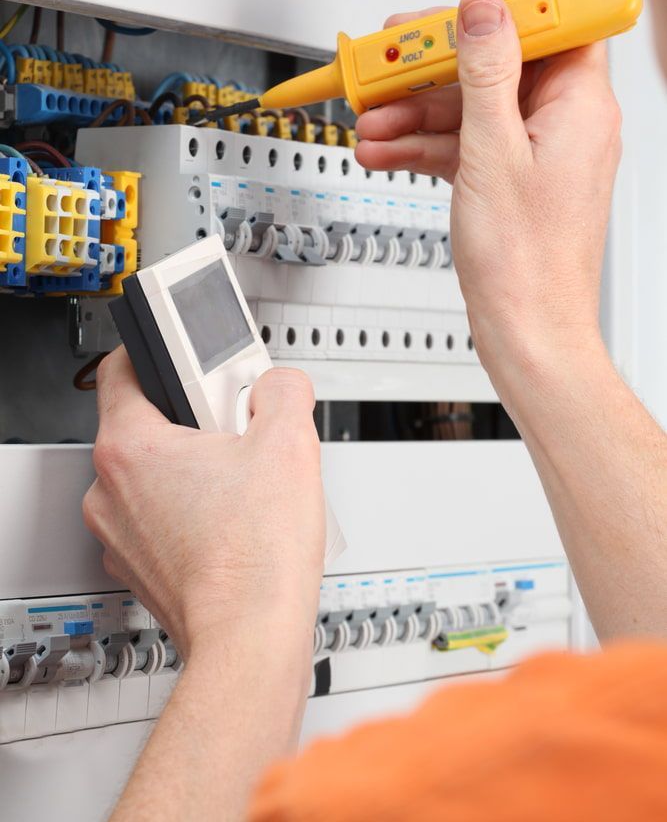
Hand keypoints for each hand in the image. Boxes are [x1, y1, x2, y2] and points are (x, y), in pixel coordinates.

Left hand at [83, 349, 324, 659]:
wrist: (250, 641)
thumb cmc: (255, 557)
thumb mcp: (289, 444)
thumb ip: (283, 391)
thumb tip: (279, 385)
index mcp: (130, 448)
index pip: (122, 369)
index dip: (161, 352)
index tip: (192, 360)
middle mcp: (109, 491)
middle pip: (146, 424)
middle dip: (195, 418)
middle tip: (239, 429)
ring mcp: (120, 533)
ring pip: (154, 475)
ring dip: (195, 467)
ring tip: (244, 481)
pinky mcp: (139, 566)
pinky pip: (159, 518)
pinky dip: (190, 510)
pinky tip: (234, 520)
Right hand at [355, 0, 621, 377]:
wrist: (525, 331)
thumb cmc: (526, 263)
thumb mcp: (493, 153)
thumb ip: (486, 73)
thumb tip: (483, 10)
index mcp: (579, 106)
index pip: (556, 22)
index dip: (505, 6)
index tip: (456, 9)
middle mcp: (563, 122)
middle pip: (497, 63)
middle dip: (436, 64)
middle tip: (389, 60)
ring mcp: (534, 151)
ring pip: (471, 106)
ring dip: (415, 110)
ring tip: (371, 118)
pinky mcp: (508, 178)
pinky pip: (464, 144)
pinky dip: (423, 145)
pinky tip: (384, 150)